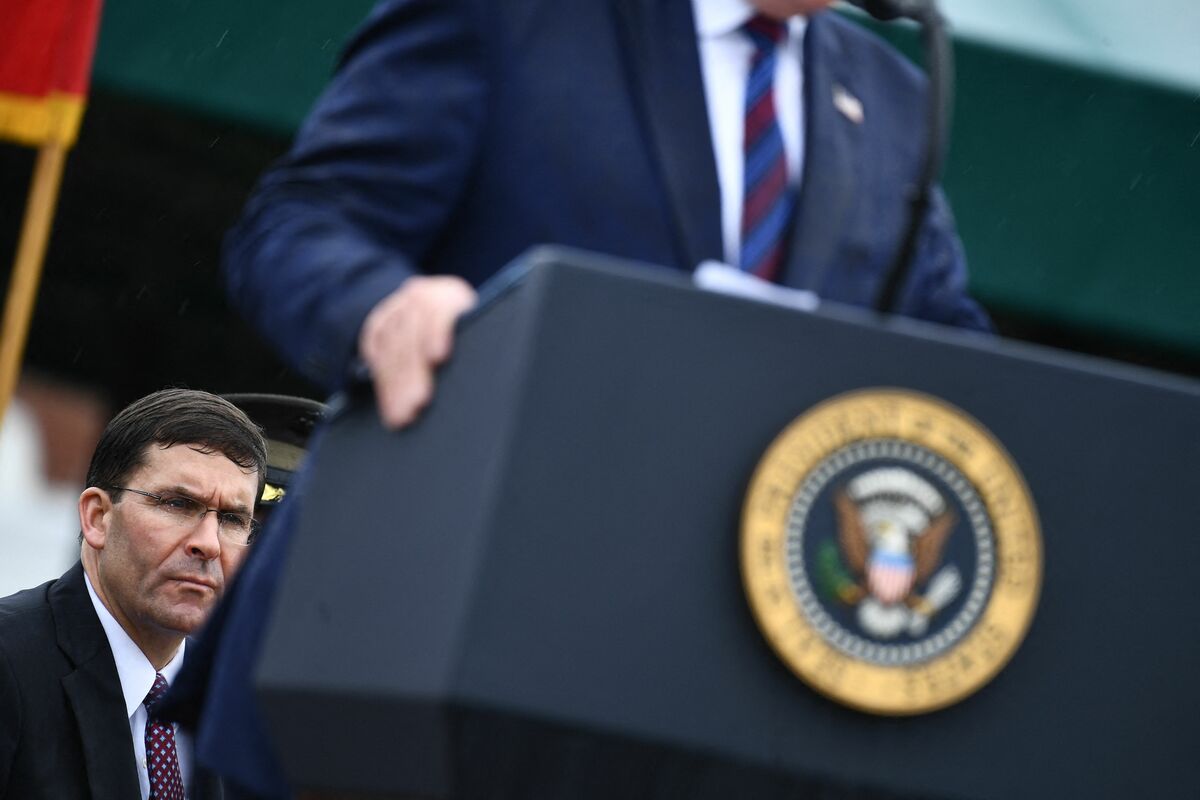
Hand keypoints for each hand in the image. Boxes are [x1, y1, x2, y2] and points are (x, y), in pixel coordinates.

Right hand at [357, 275, 476, 428]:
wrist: (440, 308)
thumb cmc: (471, 332)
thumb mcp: (479, 330)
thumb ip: (475, 343)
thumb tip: (481, 375)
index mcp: (451, 294)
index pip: (440, 307)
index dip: (438, 331)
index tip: (438, 357)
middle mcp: (421, 296)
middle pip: (412, 333)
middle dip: (411, 373)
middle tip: (414, 405)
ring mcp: (397, 308)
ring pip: (391, 346)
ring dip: (394, 385)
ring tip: (400, 414)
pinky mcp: (380, 322)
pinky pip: (375, 351)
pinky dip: (382, 379)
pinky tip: (388, 401)